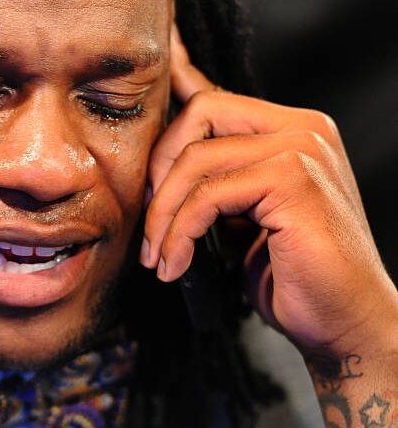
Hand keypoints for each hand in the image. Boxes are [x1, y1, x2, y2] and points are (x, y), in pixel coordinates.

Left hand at [140, 24, 397, 357]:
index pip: (217, 97)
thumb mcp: (245, 217)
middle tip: (150, 223)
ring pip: (197, 158)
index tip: (150, 85)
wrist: (344, 322)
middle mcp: (300, 130)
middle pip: (200, 114)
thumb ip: (217, 180)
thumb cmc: (292, 273)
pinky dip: (180, 233)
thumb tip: (169, 166)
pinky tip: (176, 265)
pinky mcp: (295, 181)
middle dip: (159, 170)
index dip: (179, 81)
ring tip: (159, 256)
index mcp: (290, 132)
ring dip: (163, 215)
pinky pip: (208, 196)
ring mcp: (302, 150)